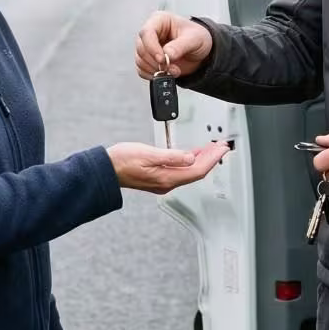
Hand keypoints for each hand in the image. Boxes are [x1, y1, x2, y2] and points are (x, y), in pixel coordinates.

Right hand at [107, 140, 228, 193]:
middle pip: (196, 172)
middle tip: (222, 146)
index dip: (213, 158)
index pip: (198, 170)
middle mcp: (167, 183)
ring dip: (202, 159)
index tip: (223, 148)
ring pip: (189, 171)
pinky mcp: (158, 177)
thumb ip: (172, 156)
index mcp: (167, 178)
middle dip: (211, 158)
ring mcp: (163, 182)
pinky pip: (181, 170)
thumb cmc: (122, 161)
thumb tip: (191, 157)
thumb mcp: (148, 153)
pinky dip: (190, 160)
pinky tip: (192, 154)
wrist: (105, 170)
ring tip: (212, 148)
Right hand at [135, 11, 212, 79]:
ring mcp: (149, 46)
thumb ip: (181, 46)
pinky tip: (165, 74)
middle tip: (171, 68)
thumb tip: (167, 54)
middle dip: (155, 61)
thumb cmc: (198, 37)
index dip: (152, 47)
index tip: (162, 59)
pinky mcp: (149, 59)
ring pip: (140, 60)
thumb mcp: (195, 39)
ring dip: (155, 69)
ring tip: (173, 71)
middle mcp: (152, 32)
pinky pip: (142, 69)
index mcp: (160, 20)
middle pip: (141, 48)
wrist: (203, 52)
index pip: (147, 32)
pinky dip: (152, 75)